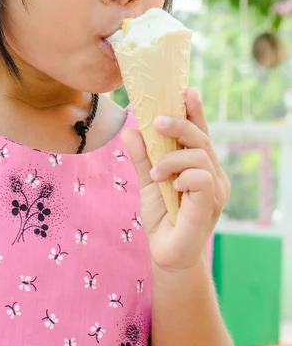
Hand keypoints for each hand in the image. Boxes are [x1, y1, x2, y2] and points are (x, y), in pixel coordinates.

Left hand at [121, 87, 230, 271]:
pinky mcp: (211, 203)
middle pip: (201, 136)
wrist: (166, 255)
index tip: (186, 89)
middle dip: (179, 123)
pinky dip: (180, 175)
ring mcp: (216, 189)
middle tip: (156, 122)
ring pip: (199, 153)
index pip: (199, 132)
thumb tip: (130, 129)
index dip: (194, 110)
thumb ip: (142, 156)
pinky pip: (201, 176)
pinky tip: (168, 186)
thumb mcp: (148, 181)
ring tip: (156, 174)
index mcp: (199, 165)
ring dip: (172, 158)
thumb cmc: (162, 217)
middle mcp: (212, 174)